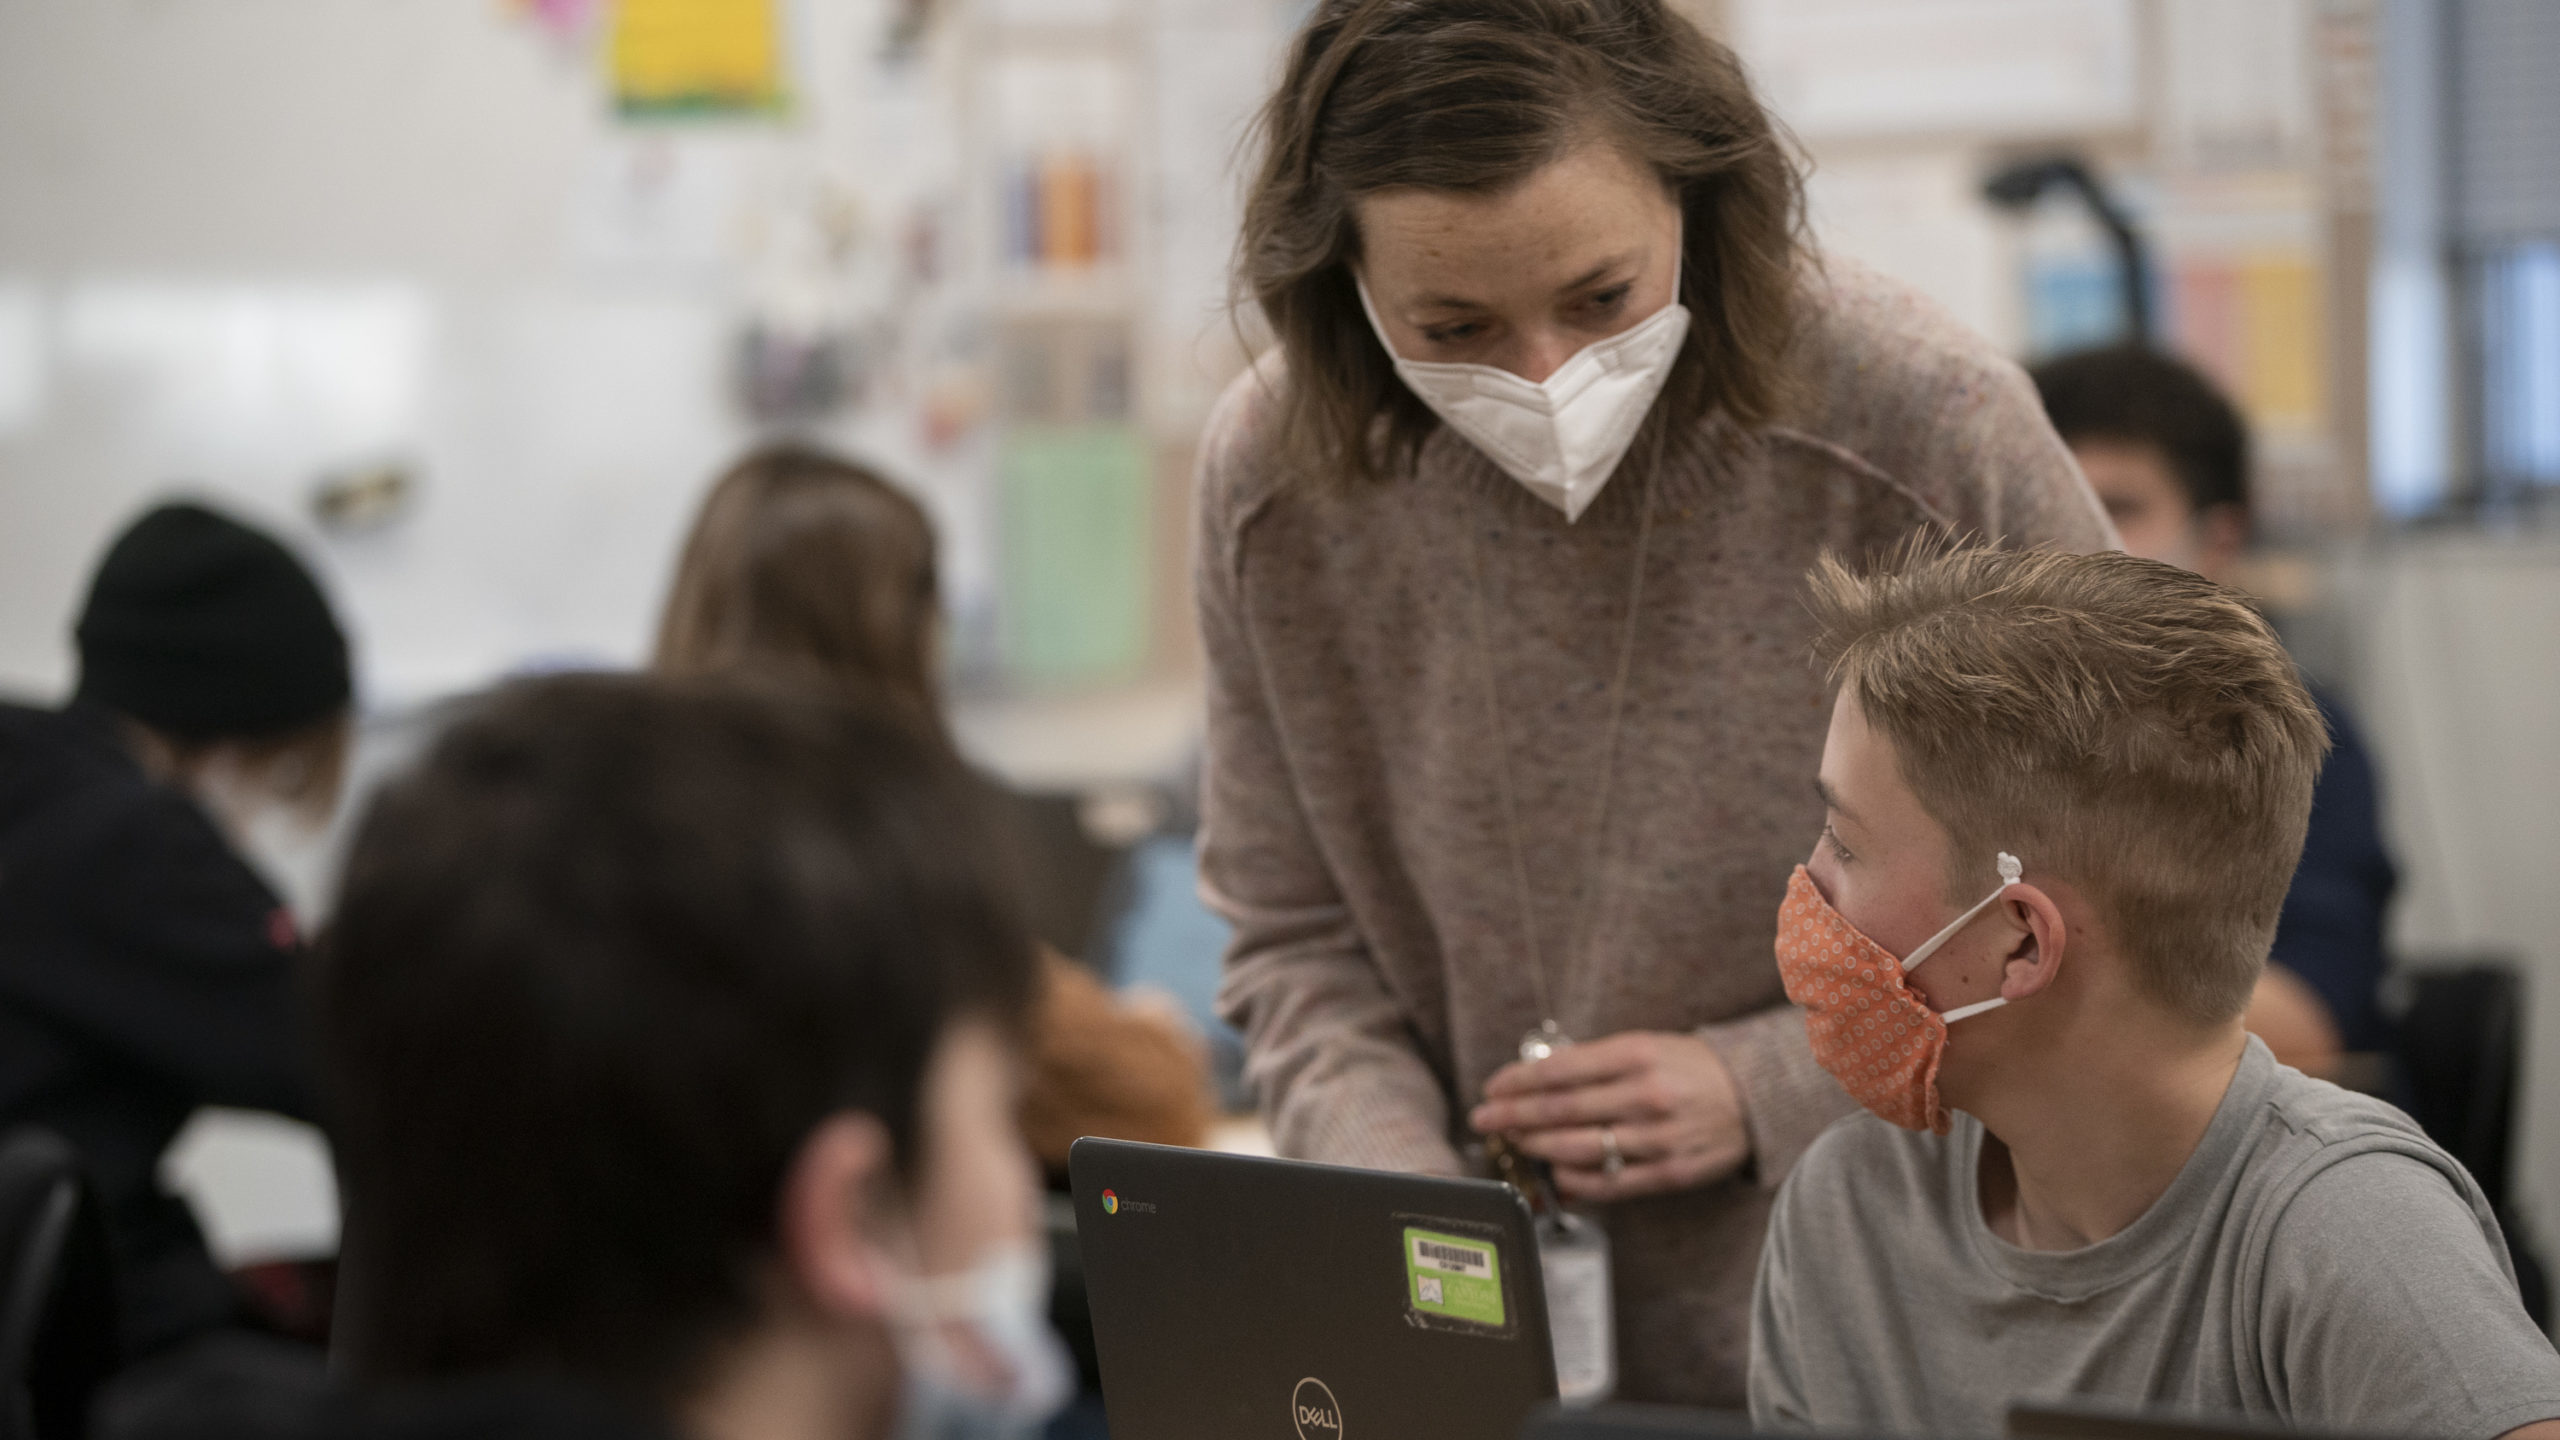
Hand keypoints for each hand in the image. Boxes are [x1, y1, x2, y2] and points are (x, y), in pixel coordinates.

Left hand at [1468, 1030, 1748, 1201]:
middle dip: (1513, 1115)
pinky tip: (1555, 1173)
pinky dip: (1574, 1180)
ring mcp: (1658, 1138)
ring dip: (1537, 1147)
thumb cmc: (1690, 1068)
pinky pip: (1609, 1183)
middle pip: (1560, 1110)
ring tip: (1515, 1142)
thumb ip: (1596, 1062)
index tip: (1493, 1087)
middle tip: (1484, 1119)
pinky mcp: (1669, 1172)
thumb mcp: (1646, 1046)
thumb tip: (1539, 1079)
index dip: (1518, 1080)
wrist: (1755, 1097)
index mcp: (1636, 1055)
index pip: (1560, 1070)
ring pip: (1578, 1148)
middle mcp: (1645, 1095)